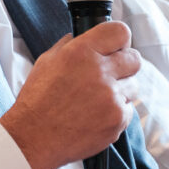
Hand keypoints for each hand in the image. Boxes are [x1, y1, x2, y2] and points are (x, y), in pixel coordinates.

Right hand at [0, 21, 139, 168]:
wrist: (33, 137)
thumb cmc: (37, 99)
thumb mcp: (47, 61)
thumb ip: (70, 45)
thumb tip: (84, 37)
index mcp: (82, 51)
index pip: (120, 32)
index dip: (120, 39)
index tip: (117, 47)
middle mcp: (100, 72)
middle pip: (134, 59)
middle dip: (125, 65)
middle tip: (111, 74)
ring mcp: (111, 97)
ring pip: (133, 86)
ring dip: (120, 91)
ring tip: (97, 99)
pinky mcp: (117, 120)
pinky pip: (128, 110)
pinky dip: (116, 113)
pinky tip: (96, 115)